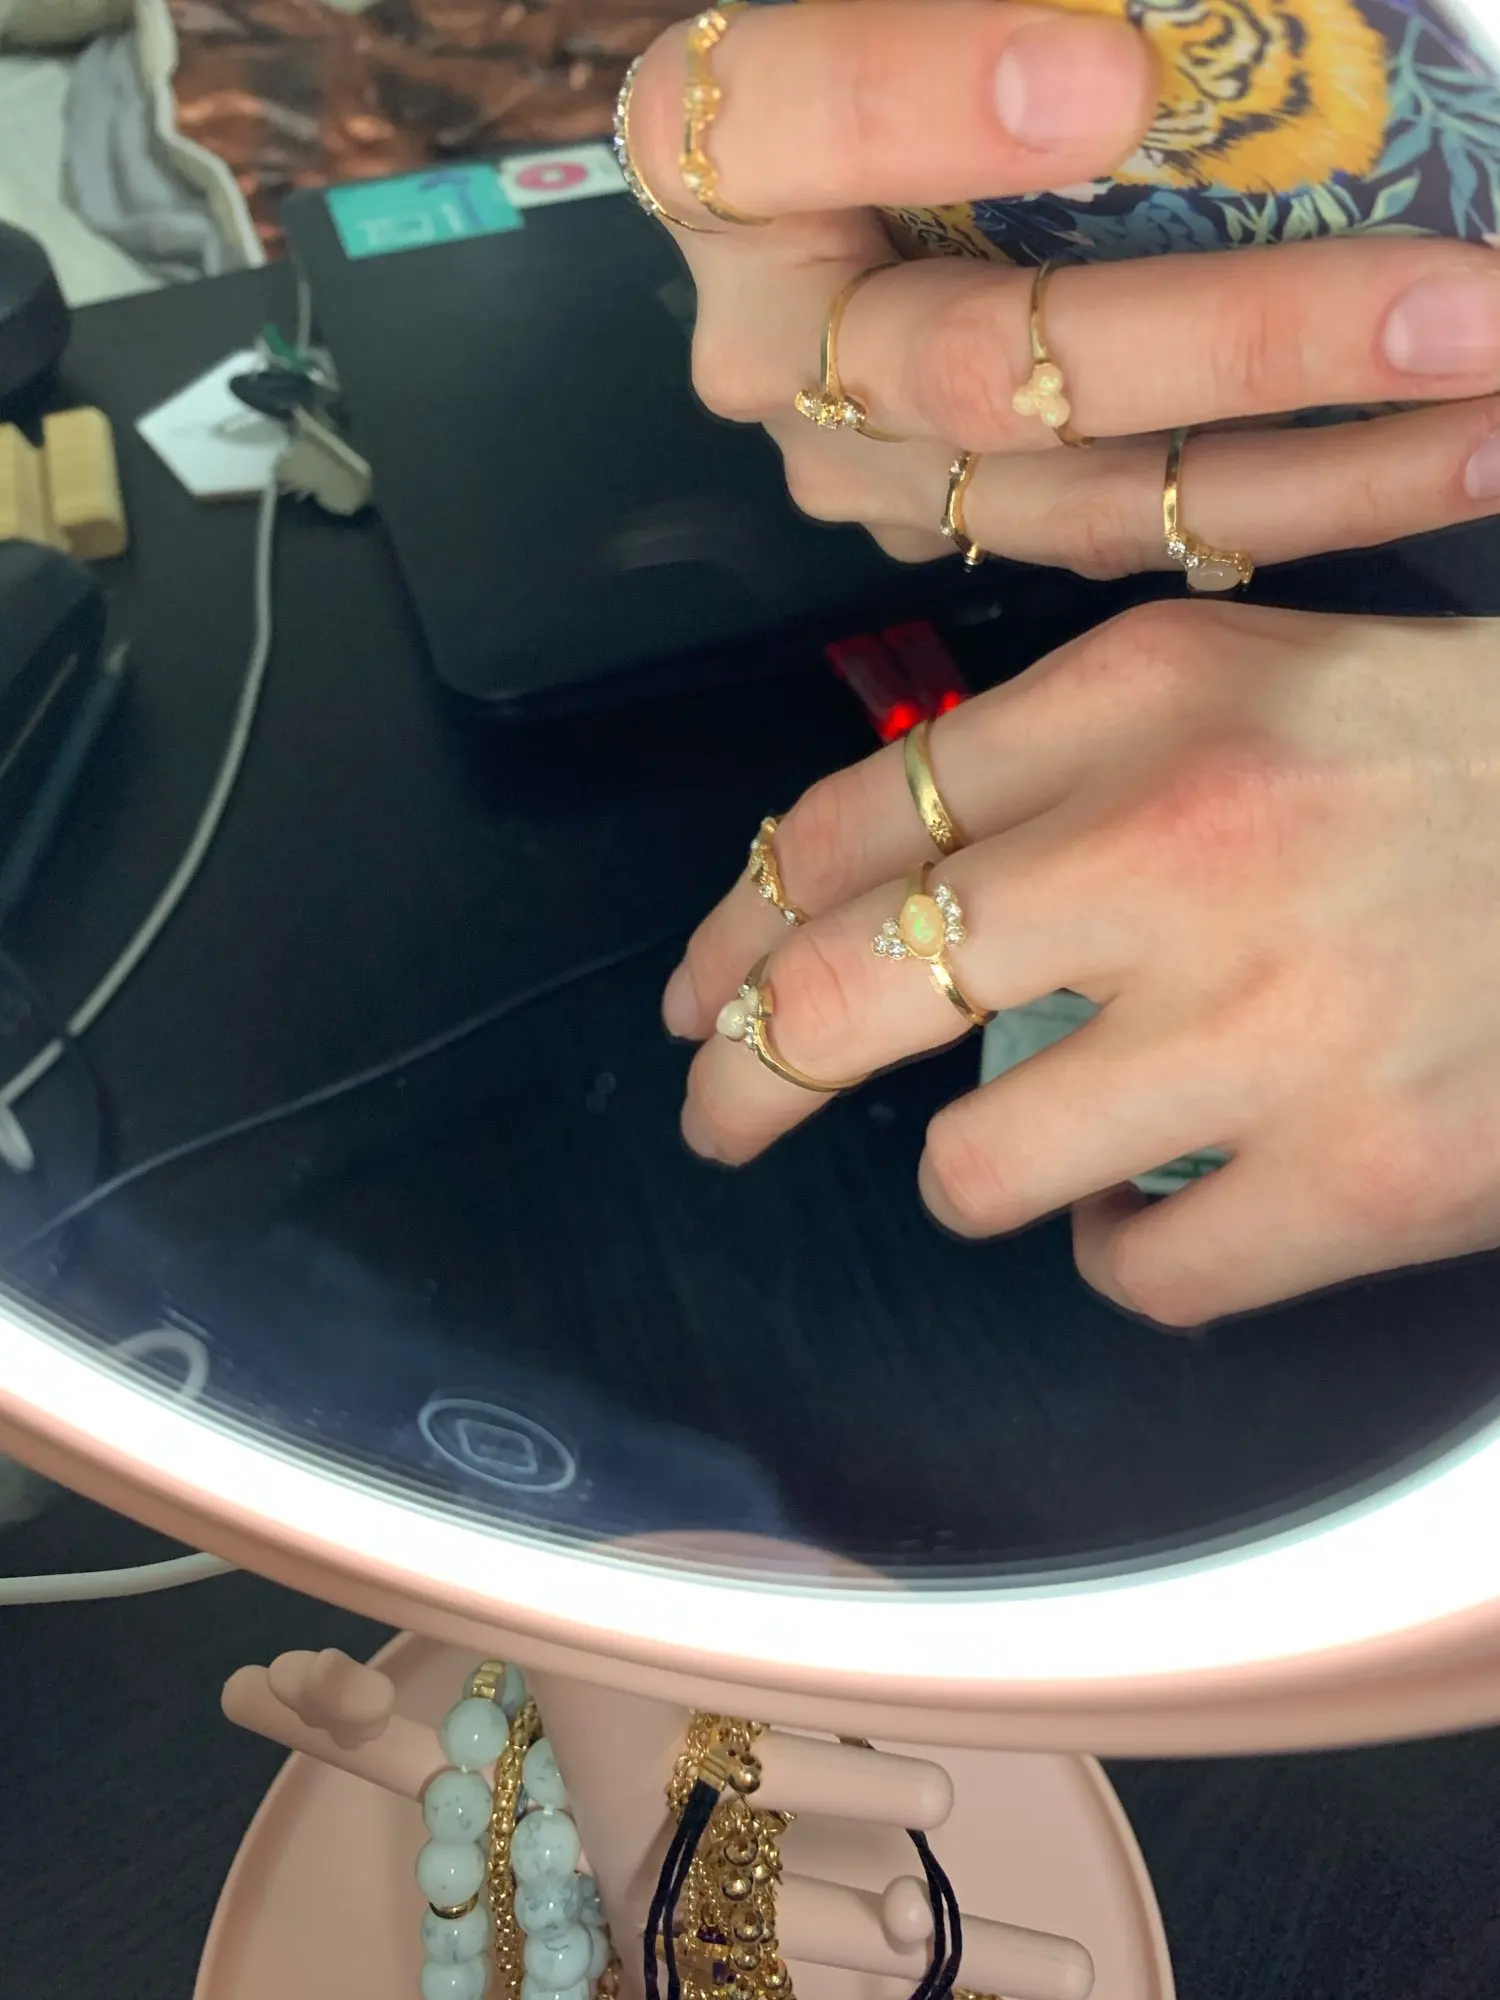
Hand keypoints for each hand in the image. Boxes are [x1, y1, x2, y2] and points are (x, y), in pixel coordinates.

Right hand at [628, 1, 1499, 576]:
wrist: (906, 163)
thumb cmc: (955, 42)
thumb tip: (1224, 19)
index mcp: (723, 159)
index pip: (784, 121)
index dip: (922, 107)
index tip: (1114, 80)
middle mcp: (772, 345)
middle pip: (968, 371)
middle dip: (1237, 342)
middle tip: (1460, 305)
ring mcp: (867, 465)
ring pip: (1078, 499)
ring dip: (1317, 461)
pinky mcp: (963, 530)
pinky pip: (1133, 538)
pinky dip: (1302, 499)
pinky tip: (1449, 457)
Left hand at [664, 603, 1499, 1325]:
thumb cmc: (1457, 763)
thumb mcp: (1252, 678)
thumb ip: (1054, 756)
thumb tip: (864, 882)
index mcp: (1147, 693)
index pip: (847, 823)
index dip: (739, 927)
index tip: (707, 990)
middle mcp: (1182, 846)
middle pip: (848, 991)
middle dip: (746, 1077)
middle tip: (724, 1117)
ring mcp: (1267, 1025)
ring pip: (975, 1166)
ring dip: (986, 1169)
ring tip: (1058, 1142)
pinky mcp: (1357, 1178)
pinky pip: (1135, 1274)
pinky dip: (1131, 1252)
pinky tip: (1180, 1200)